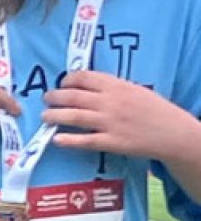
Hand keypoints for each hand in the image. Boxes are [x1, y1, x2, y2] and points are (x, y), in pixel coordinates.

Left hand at [45, 70, 196, 160]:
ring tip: (45, 116)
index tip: (61, 84)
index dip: (67, 80)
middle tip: (47, 99)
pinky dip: (70, 140)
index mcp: (116, 86)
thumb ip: (111, 86)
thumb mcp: (134, 89)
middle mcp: (110, 102)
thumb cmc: (155, 110)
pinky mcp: (113, 142)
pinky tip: (57, 139)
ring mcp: (111, 123)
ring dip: (55, 115)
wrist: (175, 134)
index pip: (83, 78)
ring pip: (75, 117)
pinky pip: (87, 140)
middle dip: (55, 97)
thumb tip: (85, 83)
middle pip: (74, 97)